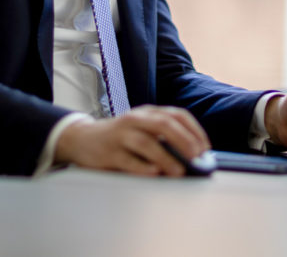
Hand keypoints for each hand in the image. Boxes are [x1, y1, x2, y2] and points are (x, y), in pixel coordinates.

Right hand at [53, 105, 209, 176]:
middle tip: (196, 157)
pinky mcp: (109, 152)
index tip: (205, 148)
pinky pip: (128, 160)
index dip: (194, 130)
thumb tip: (193, 155)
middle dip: (184, 140)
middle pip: (164, 124)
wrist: (81, 138)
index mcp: (147, 112)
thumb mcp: (141, 128)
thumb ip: (163, 137)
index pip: (177, 115)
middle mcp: (135, 119)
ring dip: (166, 158)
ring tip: (179, 171)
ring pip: (147, 143)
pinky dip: (143, 167)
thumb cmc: (119, 136)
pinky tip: (154, 173)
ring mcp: (121, 135)